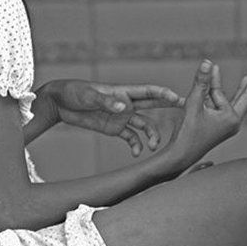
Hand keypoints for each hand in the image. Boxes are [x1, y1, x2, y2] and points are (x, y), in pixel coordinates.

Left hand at [39, 79, 183, 155]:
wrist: (59, 102)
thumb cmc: (74, 92)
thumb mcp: (89, 96)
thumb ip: (107, 102)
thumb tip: (125, 107)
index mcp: (123, 92)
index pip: (148, 91)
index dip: (164, 94)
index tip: (179, 99)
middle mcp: (126, 104)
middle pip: (153, 106)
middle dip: (169, 109)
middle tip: (187, 114)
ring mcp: (122, 116)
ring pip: (144, 125)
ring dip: (151, 135)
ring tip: (153, 147)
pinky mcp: (114, 127)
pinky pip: (130, 137)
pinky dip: (135, 145)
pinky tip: (136, 153)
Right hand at [165, 59, 246, 166]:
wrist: (179, 155)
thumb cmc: (187, 131)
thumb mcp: (193, 103)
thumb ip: (201, 82)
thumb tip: (208, 62)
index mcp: (232, 118)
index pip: (240, 93)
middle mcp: (233, 123)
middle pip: (244, 97)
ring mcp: (226, 126)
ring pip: (230, 101)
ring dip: (230, 87)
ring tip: (245, 77)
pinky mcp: (219, 127)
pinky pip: (220, 106)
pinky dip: (216, 95)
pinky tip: (215, 84)